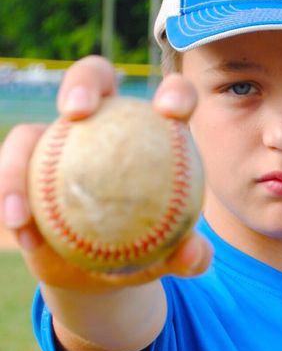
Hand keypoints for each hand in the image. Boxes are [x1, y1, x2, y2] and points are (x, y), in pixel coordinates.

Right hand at [0, 56, 211, 290]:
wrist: (101, 271)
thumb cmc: (145, 253)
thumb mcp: (170, 257)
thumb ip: (189, 255)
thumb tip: (194, 254)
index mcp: (153, 133)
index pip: (172, 97)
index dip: (175, 92)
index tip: (169, 112)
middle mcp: (104, 123)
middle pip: (93, 79)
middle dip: (83, 81)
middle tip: (76, 112)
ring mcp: (58, 143)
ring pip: (30, 133)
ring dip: (20, 165)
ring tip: (26, 209)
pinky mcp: (24, 169)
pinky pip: (11, 176)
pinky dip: (12, 201)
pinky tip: (24, 233)